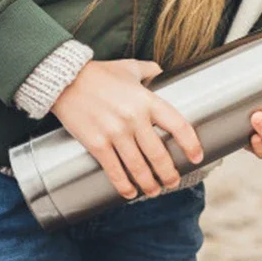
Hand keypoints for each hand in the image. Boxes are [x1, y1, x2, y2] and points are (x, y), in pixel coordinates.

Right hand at [52, 59, 202, 200]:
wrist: (64, 79)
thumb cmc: (99, 73)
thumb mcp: (129, 67)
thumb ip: (149, 70)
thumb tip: (161, 71)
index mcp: (147, 100)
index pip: (178, 125)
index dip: (191, 144)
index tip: (196, 157)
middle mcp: (134, 119)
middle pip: (158, 154)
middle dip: (168, 173)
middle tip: (173, 182)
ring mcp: (115, 133)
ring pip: (138, 166)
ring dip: (149, 183)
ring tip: (155, 191)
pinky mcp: (96, 144)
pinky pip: (113, 170)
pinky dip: (123, 185)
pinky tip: (130, 193)